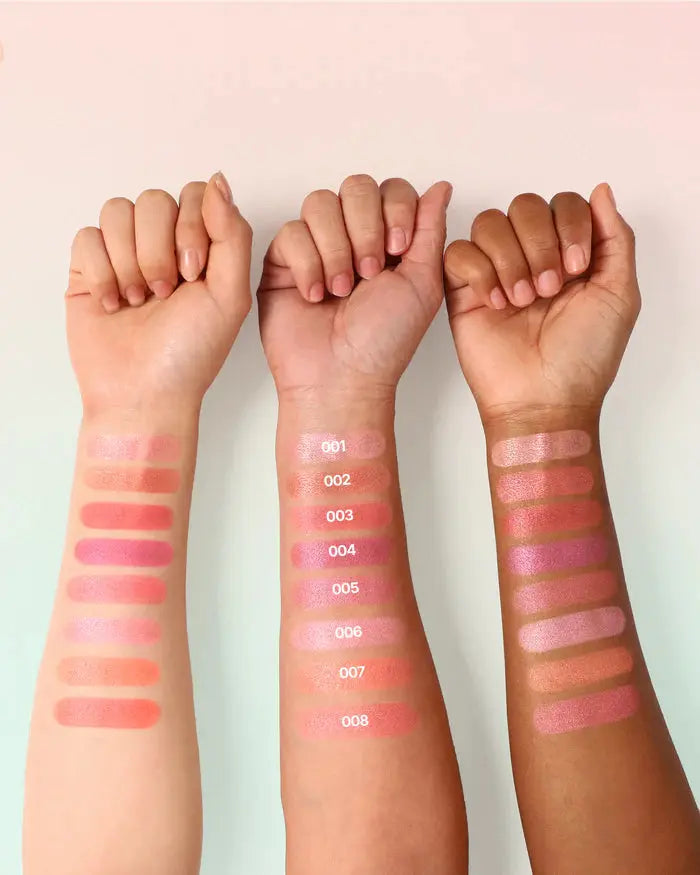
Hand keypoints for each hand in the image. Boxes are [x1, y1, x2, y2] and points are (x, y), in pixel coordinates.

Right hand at [66, 173, 251, 413]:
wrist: (144, 394)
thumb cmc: (191, 353)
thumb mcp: (231, 295)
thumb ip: (232, 234)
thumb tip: (217, 180)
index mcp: (201, 246)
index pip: (194, 194)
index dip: (192, 228)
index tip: (194, 275)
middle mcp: (162, 244)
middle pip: (154, 200)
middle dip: (159, 251)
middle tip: (164, 294)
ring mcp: (123, 253)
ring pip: (118, 212)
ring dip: (130, 261)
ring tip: (139, 301)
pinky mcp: (88, 268)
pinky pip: (87, 236)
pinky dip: (102, 272)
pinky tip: (114, 304)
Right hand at [258, 174, 451, 397]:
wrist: (343, 377)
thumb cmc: (384, 342)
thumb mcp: (423, 282)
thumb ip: (430, 229)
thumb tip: (441, 186)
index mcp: (389, 239)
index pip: (392, 190)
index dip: (395, 211)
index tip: (398, 250)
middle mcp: (353, 236)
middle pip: (356, 186)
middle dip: (365, 227)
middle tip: (369, 273)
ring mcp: (316, 246)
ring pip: (320, 203)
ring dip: (336, 247)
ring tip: (341, 289)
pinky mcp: (283, 261)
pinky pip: (291, 232)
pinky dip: (307, 263)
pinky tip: (315, 295)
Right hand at [444, 183, 640, 421]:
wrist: (544, 399)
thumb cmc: (583, 359)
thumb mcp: (619, 294)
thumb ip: (615, 237)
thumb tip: (601, 190)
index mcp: (568, 254)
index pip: (563, 204)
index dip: (570, 226)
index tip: (577, 269)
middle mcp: (531, 257)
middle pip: (525, 205)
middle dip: (540, 243)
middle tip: (549, 289)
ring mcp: (495, 271)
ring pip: (490, 222)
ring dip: (510, 258)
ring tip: (522, 300)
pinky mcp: (463, 290)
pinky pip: (458, 252)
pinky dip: (480, 272)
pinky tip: (496, 303)